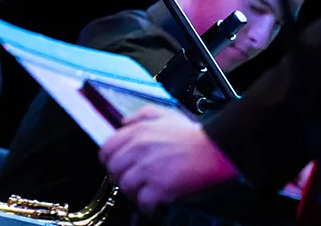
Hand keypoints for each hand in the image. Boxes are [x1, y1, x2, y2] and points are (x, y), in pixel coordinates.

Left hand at [99, 106, 240, 215]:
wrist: (215, 149)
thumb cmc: (192, 134)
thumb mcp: (164, 114)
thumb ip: (140, 115)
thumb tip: (123, 123)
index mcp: (138, 132)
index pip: (106, 149)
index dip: (110, 160)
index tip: (117, 165)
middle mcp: (139, 150)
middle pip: (113, 170)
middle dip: (120, 177)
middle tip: (131, 180)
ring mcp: (149, 169)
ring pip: (125, 187)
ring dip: (133, 192)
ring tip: (144, 192)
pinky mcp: (161, 187)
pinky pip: (142, 202)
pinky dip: (147, 206)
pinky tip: (153, 204)